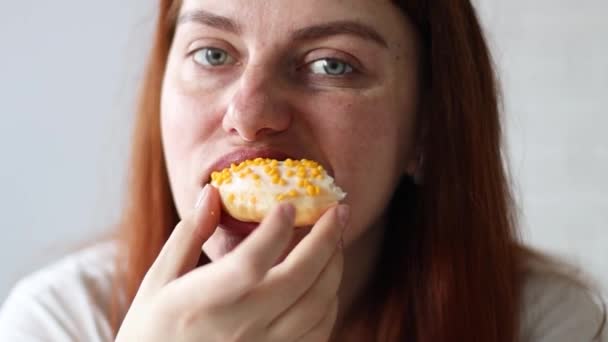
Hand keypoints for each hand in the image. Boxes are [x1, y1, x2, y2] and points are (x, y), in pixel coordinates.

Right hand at [115, 184, 348, 341]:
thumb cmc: (153, 328)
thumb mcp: (158, 280)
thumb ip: (188, 235)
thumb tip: (213, 192)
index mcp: (203, 302)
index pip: (249, 264)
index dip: (274, 231)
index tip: (288, 203)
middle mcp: (238, 327)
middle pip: (298, 280)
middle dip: (325, 239)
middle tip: (337, 209)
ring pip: (317, 306)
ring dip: (334, 267)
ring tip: (335, 238)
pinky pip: (319, 331)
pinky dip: (331, 300)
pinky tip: (326, 278)